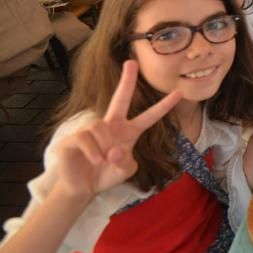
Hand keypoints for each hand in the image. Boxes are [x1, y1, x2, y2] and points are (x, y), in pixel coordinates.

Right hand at [55, 60, 182, 199]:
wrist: (82, 189)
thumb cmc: (105, 176)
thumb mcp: (124, 172)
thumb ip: (126, 163)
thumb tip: (114, 150)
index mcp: (128, 132)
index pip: (149, 116)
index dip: (164, 106)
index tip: (179, 92)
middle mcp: (111, 126)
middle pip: (120, 99)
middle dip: (127, 80)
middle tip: (132, 62)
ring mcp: (91, 130)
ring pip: (100, 127)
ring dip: (103, 146)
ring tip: (101, 161)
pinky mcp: (73, 138)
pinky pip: (86, 138)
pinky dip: (92, 151)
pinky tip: (95, 161)